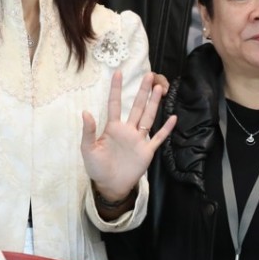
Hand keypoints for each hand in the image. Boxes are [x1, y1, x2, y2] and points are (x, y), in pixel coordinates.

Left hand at [81, 71, 176, 203]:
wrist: (110, 186)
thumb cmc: (97, 167)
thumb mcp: (88, 149)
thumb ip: (88, 131)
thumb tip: (85, 112)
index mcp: (113, 128)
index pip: (115, 104)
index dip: (116, 89)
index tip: (117, 73)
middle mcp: (128, 130)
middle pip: (136, 106)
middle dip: (142, 91)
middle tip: (149, 75)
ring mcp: (139, 140)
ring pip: (148, 117)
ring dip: (154, 103)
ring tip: (159, 88)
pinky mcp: (147, 151)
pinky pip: (158, 138)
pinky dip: (166, 128)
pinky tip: (173, 117)